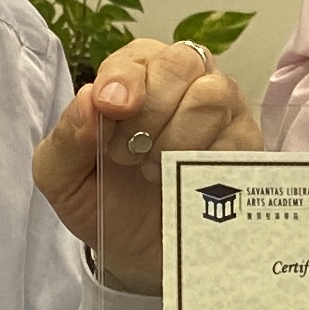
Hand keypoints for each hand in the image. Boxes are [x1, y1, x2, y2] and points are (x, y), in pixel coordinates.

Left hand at [32, 39, 257, 292]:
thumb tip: (90, 99)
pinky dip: (207, 160)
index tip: (112, 108)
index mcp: (135, 78)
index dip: (124, 78)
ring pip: (212, 95)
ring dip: (178, 137)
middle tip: (128, 154)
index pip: (138, 54)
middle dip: (151, 108)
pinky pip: (238, 136)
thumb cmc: (103, 202)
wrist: (139, 255)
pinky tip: (186, 183)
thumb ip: (68, 136)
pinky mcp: (246, 146)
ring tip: (154, 172)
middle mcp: (183, 84)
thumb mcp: (62, 176)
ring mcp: (221, 112)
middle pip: (181, 62)